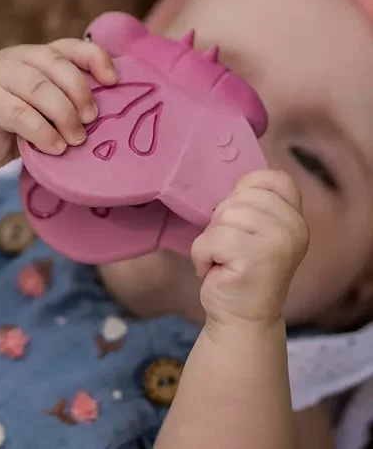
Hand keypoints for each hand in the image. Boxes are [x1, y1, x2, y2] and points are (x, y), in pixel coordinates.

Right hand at [0, 38, 116, 170]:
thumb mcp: (48, 108)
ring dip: (65, 115)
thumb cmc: (20, 125)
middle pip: (57, 65)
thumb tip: (108, 111)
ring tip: (77, 139)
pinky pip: (21, 114)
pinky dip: (44, 133)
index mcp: (38, 56)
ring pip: (39, 88)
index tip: (113, 81)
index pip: (71, 47)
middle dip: (80, 93)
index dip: (96, 59)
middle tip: (92, 120)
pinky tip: (56, 147)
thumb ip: (69, 100)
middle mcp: (18, 58)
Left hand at [192, 170, 308, 325]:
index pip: (273, 178)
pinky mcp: (255, 258)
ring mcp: (278, 242)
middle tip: (229, 248)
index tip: (239, 219)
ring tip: (222, 260)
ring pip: (225, 216)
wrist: (243, 319)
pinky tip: (214, 270)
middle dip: (222, 222)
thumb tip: (234, 187)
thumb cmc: (242, 270)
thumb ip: (254, 205)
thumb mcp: (257, 232)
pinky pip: (212, 238)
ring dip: (211, 240)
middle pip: (241, 198)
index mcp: (295, 217)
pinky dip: (202, 254)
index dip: (246, 191)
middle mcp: (294, 226)